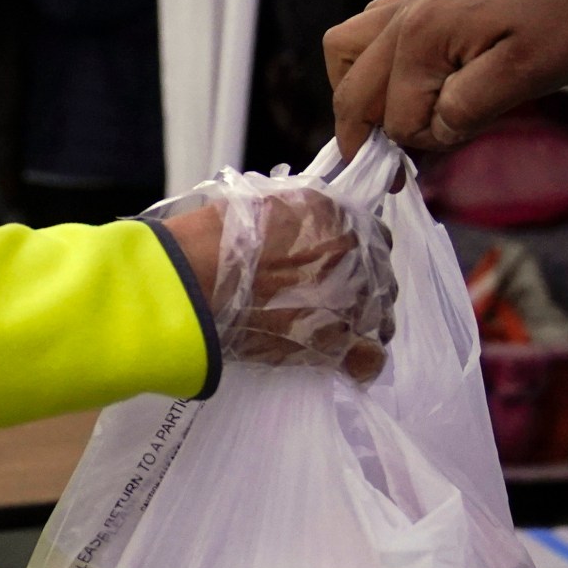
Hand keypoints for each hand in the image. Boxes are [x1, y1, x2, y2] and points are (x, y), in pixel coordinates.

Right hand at [157, 185, 395, 383]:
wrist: (189, 284)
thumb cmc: (210, 240)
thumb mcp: (259, 204)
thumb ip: (297, 215)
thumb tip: (304, 231)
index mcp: (335, 216)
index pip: (372, 234)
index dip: (356, 252)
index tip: (338, 263)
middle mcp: (352, 255)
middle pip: (379, 275)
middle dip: (361, 286)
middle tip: (330, 297)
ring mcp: (347, 301)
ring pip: (377, 315)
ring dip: (361, 321)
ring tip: (335, 330)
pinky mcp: (332, 344)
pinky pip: (367, 357)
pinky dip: (362, 361)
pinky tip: (353, 362)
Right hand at [325, 0, 567, 154]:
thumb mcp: (527, 74)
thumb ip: (467, 108)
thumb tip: (430, 131)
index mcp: (420, 38)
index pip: (396, 118)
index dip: (421, 144)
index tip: (455, 148)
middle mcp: (404, 16)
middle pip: (353, 89)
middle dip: (364, 134)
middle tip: (398, 169)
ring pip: (346, 49)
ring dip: (357, 91)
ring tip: (390, 118)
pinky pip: (372, 26)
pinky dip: (375, 59)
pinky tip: (414, 75)